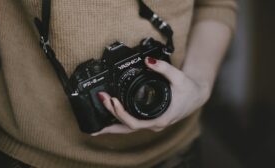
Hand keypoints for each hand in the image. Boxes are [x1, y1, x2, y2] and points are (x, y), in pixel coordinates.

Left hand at [92, 57, 209, 135]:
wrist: (197, 96)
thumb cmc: (189, 90)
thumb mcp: (179, 77)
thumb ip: (164, 68)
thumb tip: (148, 61)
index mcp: (160, 118)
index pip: (134, 123)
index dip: (121, 114)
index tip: (112, 101)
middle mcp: (154, 124)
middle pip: (127, 128)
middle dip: (111, 118)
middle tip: (101, 101)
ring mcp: (151, 124)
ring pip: (128, 129)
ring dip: (112, 124)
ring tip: (96, 124)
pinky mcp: (150, 120)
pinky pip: (132, 124)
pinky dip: (120, 122)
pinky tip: (111, 118)